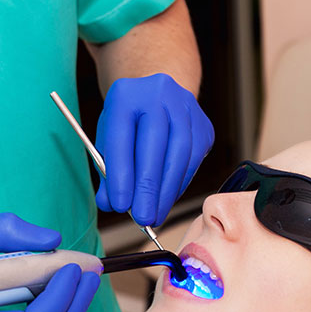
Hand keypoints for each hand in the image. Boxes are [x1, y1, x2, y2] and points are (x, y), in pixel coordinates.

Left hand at [95, 73, 214, 226]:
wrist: (156, 98)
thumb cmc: (128, 124)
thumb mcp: (108, 139)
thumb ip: (106, 170)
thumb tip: (109, 203)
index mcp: (125, 95)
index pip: (122, 137)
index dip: (121, 174)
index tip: (119, 205)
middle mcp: (158, 94)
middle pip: (155, 144)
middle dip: (148, 187)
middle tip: (142, 218)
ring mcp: (186, 107)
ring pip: (181, 152)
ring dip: (167, 190)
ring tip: (155, 215)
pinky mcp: (204, 125)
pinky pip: (195, 159)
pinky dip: (180, 184)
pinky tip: (168, 199)